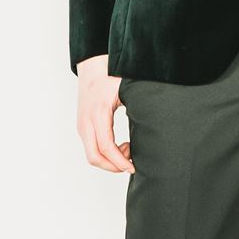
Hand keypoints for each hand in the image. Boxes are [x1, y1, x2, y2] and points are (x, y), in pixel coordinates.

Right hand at [76, 54, 134, 173]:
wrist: (92, 71)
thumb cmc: (110, 78)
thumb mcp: (126, 91)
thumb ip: (138, 106)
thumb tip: (154, 122)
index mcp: (98, 114)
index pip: (106, 146)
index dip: (120, 161)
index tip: (132, 167)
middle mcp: (86, 123)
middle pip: (95, 157)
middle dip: (113, 166)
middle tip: (131, 163)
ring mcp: (83, 127)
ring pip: (91, 155)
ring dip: (110, 160)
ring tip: (127, 149)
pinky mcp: (83, 129)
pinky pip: (91, 149)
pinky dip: (105, 154)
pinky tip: (120, 145)